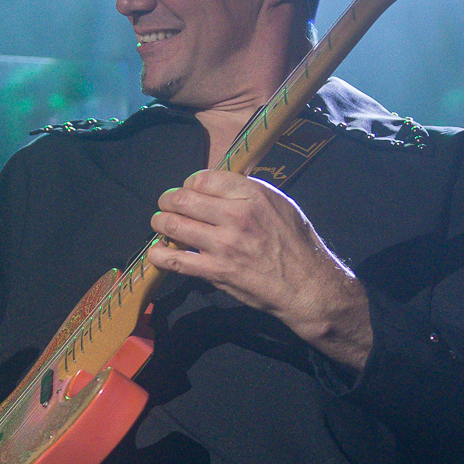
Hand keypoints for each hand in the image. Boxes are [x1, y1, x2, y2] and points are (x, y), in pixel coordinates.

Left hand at [146, 170, 371, 367]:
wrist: (307, 285)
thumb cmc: (296, 243)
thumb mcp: (279, 204)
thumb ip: (247, 192)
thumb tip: (219, 184)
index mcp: (251, 195)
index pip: (202, 178)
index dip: (189, 184)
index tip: (188, 191)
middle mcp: (235, 215)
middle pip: (182, 198)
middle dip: (168, 200)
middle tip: (166, 206)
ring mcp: (223, 244)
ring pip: (173, 225)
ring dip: (160, 223)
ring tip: (160, 224)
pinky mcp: (216, 270)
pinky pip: (176, 260)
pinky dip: (160, 255)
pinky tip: (157, 252)